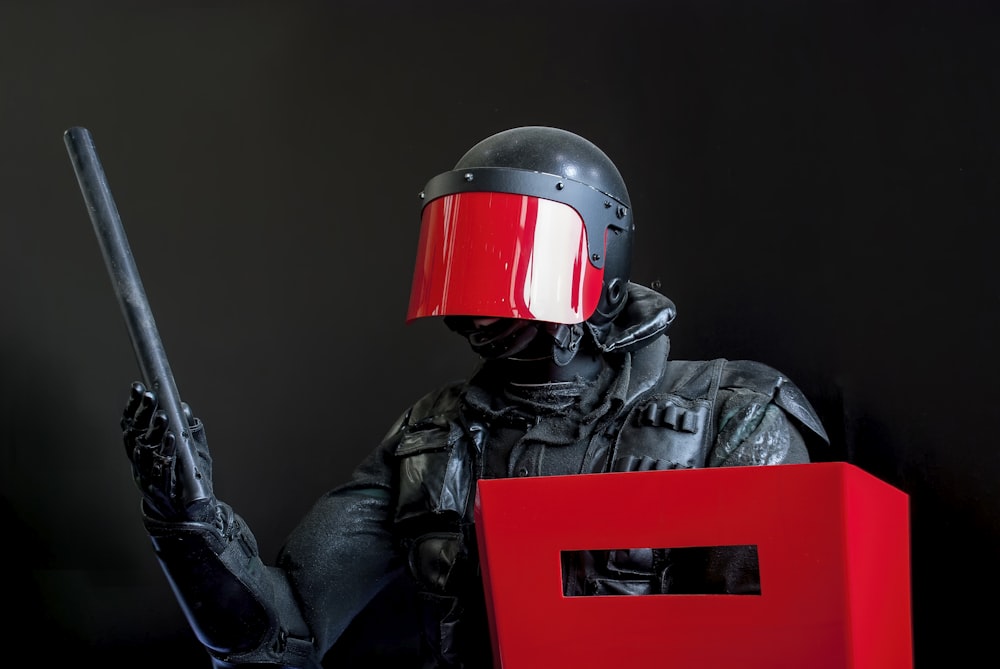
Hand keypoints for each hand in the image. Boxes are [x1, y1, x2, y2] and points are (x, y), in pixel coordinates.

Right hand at [121, 381, 215, 521]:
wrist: (190, 515)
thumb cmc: (187, 479)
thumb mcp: (189, 452)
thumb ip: (187, 431)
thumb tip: (184, 407)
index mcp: (143, 454)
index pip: (132, 426)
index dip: (133, 407)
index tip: (138, 386)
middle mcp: (141, 466)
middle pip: (136, 438)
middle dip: (143, 416)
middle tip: (151, 396)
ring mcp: (149, 480)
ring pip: (146, 455)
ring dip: (154, 434)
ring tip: (163, 416)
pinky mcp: (162, 492)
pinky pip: (162, 472)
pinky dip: (166, 454)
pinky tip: (172, 440)